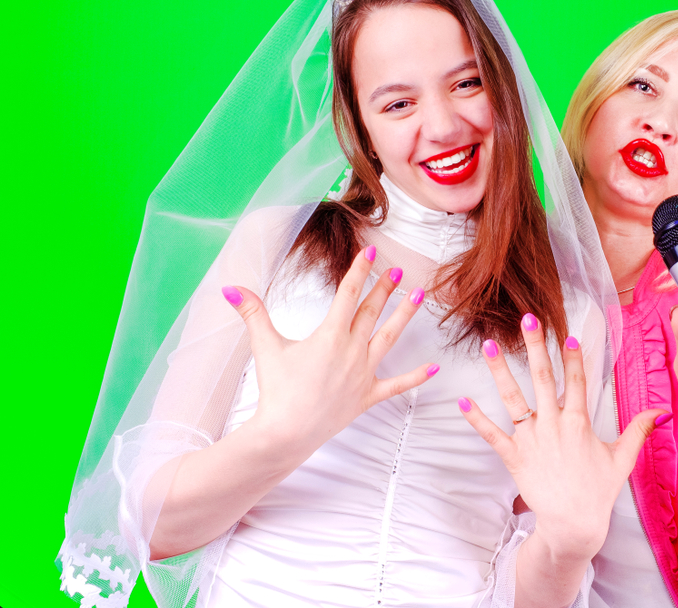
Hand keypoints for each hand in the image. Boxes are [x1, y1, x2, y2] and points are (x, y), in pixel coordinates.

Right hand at [222, 246, 435, 454]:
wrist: (285, 434)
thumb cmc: (275, 391)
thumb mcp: (265, 347)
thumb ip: (252, 313)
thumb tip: (231, 288)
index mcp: (329, 335)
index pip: (348, 295)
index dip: (359, 271)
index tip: (371, 252)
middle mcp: (351, 351)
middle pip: (371, 312)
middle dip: (384, 289)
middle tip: (398, 270)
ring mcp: (363, 373)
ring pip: (389, 338)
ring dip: (404, 316)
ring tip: (418, 295)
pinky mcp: (368, 396)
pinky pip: (397, 385)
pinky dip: (417, 376)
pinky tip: (436, 366)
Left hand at [460, 314, 665, 562]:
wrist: (573, 525)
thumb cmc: (597, 492)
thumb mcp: (622, 459)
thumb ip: (638, 431)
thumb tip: (661, 411)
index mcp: (579, 422)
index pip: (576, 380)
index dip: (572, 356)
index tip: (567, 333)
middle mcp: (553, 425)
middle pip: (543, 377)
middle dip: (534, 346)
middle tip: (527, 319)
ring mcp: (531, 439)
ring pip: (513, 398)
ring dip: (499, 370)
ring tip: (488, 344)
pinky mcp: (514, 456)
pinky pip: (492, 434)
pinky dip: (476, 418)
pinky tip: (462, 400)